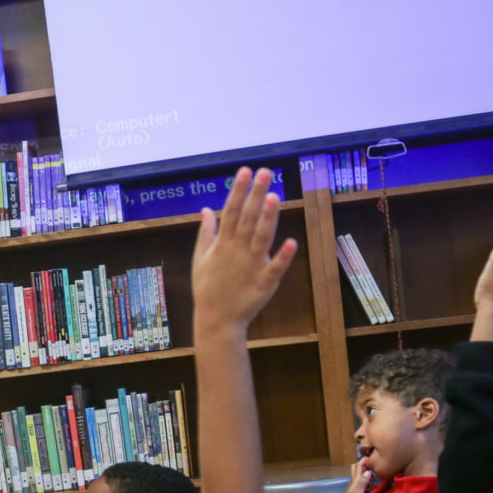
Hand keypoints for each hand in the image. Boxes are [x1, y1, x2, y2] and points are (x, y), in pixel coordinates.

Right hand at [192, 167, 298, 334]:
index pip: (232, 211)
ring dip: (268, 218)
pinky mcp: (264, 283)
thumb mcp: (201, 259)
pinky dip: (282, 257)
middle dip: (256, 195)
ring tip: (274, 197)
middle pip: (248, 218)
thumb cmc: (208, 289)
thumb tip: (206, 209)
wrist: (216, 320)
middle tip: (265, 172)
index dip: (239, 190)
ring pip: (261, 238)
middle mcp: (238, 251)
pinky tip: (291, 242)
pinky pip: (275, 268)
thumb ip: (206, 233)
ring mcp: (252, 266)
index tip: (245, 171)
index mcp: (223, 244)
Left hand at [337, 455, 375, 492]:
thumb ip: (362, 481)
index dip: (365, 460)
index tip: (374, 459)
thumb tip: (368, 471)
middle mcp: (354, 481)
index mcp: (355, 479)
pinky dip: (369, 483)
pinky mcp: (357, 492)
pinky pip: (364, 484)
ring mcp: (355, 486)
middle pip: (358, 468)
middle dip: (366, 465)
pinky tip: (374, 487)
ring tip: (376, 478)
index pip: (359, 464)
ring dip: (368, 475)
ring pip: (362, 476)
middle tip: (374, 468)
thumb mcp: (358, 492)